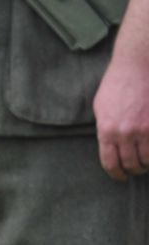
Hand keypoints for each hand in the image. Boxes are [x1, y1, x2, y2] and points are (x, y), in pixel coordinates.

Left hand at [94, 49, 148, 179]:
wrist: (136, 67)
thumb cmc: (116, 85)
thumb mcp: (101, 108)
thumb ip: (105, 129)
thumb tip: (108, 146)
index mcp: (106, 130)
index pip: (110, 163)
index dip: (116, 174)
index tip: (120, 177)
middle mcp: (125, 133)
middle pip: (130, 164)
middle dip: (132, 169)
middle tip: (134, 169)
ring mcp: (144, 130)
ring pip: (147, 159)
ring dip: (146, 163)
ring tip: (145, 161)